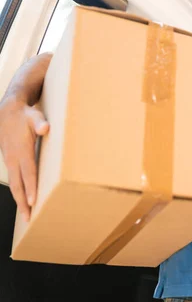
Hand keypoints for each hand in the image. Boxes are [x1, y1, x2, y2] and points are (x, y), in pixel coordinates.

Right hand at [0, 96, 48, 220]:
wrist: (7, 111)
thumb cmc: (25, 115)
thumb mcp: (35, 116)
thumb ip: (40, 122)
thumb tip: (45, 127)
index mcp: (22, 151)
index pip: (28, 173)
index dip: (31, 187)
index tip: (33, 202)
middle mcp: (14, 159)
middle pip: (18, 185)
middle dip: (23, 202)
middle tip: (29, 218)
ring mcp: (10, 161)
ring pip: (14, 184)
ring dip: (20, 200)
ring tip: (26, 215)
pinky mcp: (9, 161)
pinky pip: (14, 180)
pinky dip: (18, 191)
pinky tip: (24, 199)